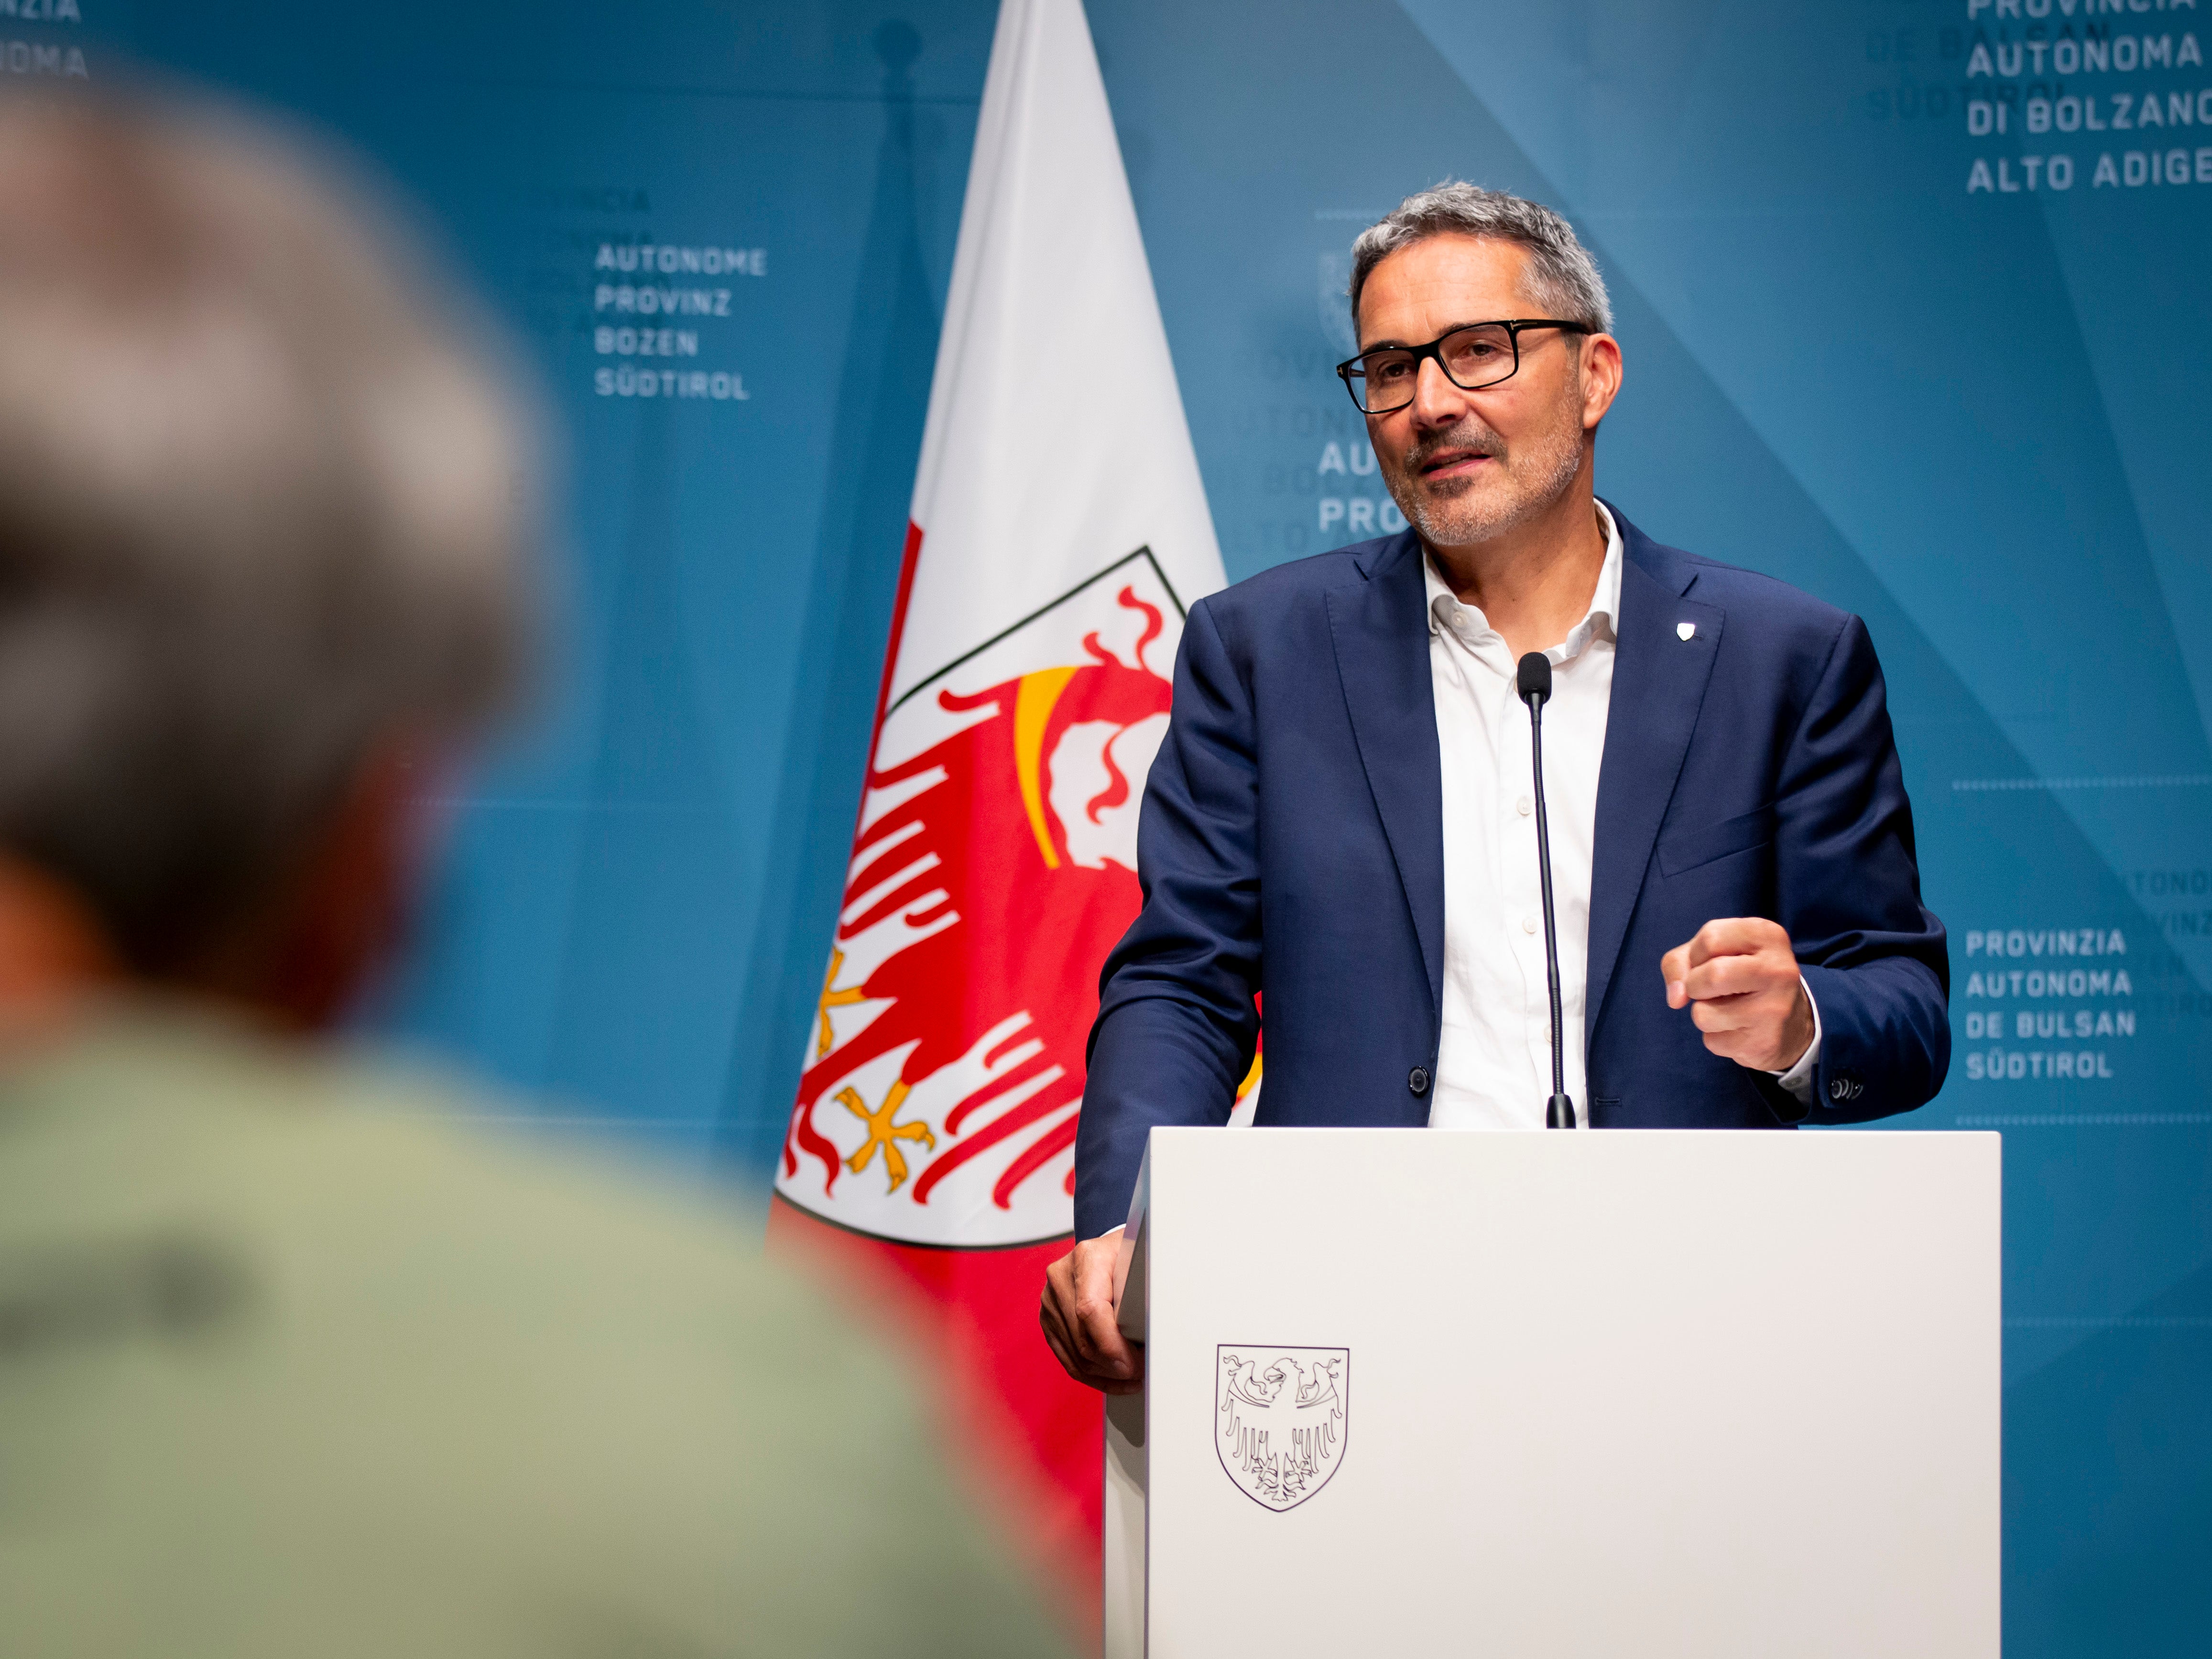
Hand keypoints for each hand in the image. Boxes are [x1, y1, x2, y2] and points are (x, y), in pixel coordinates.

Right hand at [1040, 1233, 1143, 1394]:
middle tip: (1142, 1374)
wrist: (1105, 1249)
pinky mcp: (1049, 1320)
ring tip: (1133, 1379)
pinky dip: (1093, 1375)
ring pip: (1076, 1355)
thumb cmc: (1127, 1253)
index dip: (1112, 1345)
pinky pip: (1068, 1358)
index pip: (1090, 1310)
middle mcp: (1061, 1279)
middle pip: (1083, 1339)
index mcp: (1086, 1259)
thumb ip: (1142, 1286)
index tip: (1135, 1364)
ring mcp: (1051, 1301)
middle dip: (1115, 1366)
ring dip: (1106, 1375)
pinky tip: (1113, 1381)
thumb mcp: (1140, 1258)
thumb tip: (1153, 1326)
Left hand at [1662, 917, 1813, 1071]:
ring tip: (1728, 1009)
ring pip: (1703, 1013)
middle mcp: (1779, 969)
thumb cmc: (1739, 977)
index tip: (1710, 962)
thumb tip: (1676, 998)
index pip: (1711, 937)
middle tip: (1710, 989)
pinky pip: (1712, 1041)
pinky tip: (1739, 1029)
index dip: (1697, 954)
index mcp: (1768, 935)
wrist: (1789, 1023)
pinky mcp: (1765, 1042)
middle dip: (1695, 985)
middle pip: (1712, 975)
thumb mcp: (1712, 954)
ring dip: (1703, 1014)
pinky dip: (1715, 1037)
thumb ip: (1681, 962)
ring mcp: (1775, 1008)